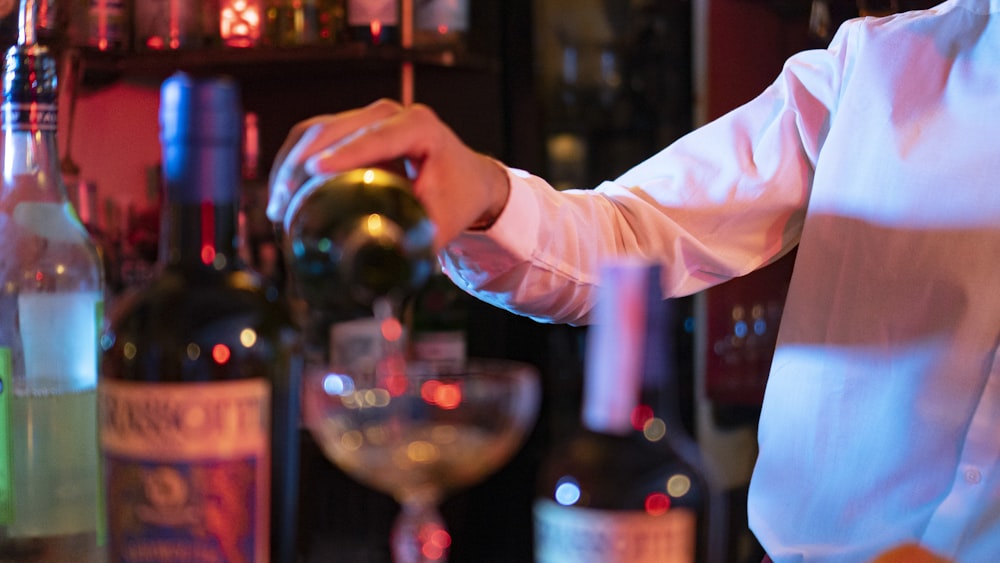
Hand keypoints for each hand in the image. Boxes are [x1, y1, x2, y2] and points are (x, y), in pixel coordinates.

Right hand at [267, 99, 509, 249]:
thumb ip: (416, 248)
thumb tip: (386, 287)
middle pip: (336, 129)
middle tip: (283, 208)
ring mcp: (367, 116)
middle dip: (303, 166)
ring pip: (316, 131)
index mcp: (421, 128)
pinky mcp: (349, 125)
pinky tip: (280, 197)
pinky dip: (291, 163)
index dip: (347, 153)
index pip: (379, 138)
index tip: (315, 170)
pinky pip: (310, 137)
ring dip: (289, 166)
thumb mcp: (442, 226)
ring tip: (277, 210)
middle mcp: (391, 113)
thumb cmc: (456, 202)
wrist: (464, 179)